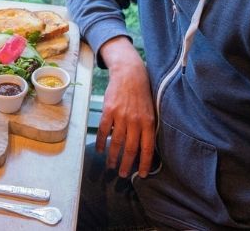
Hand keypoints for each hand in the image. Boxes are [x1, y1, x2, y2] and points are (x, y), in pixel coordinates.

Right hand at [97, 36, 155, 177]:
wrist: (130, 74)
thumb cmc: (142, 94)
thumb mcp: (151, 111)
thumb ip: (147, 128)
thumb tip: (143, 148)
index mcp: (148, 122)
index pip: (147, 148)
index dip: (145, 163)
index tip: (142, 174)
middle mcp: (135, 121)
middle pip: (130, 148)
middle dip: (126, 164)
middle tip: (123, 174)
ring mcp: (121, 116)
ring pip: (116, 142)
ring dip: (112, 156)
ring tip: (110, 165)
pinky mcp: (109, 111)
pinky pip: (104, 130)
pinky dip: (101, 142)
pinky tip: (99, 149)